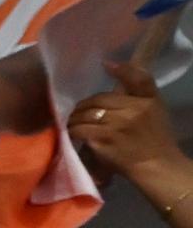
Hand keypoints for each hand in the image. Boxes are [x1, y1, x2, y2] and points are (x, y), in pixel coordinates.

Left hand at [70, 83, 191, 196]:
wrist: (156, 164)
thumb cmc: (155, 135)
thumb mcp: (154, 104)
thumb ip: (137, 82)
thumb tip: (109, 63)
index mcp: (144, 101)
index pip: (119, 86)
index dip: (103, 88)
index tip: (97, 85)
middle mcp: (130, 111)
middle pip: (96, 101)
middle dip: (83, 107)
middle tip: (79, 112)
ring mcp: (114, 127)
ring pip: (84, 115)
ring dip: (75, 119)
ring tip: (75, 123)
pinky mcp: (101, 141)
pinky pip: (79, 130)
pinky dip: (73, 131)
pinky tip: (75, 134)